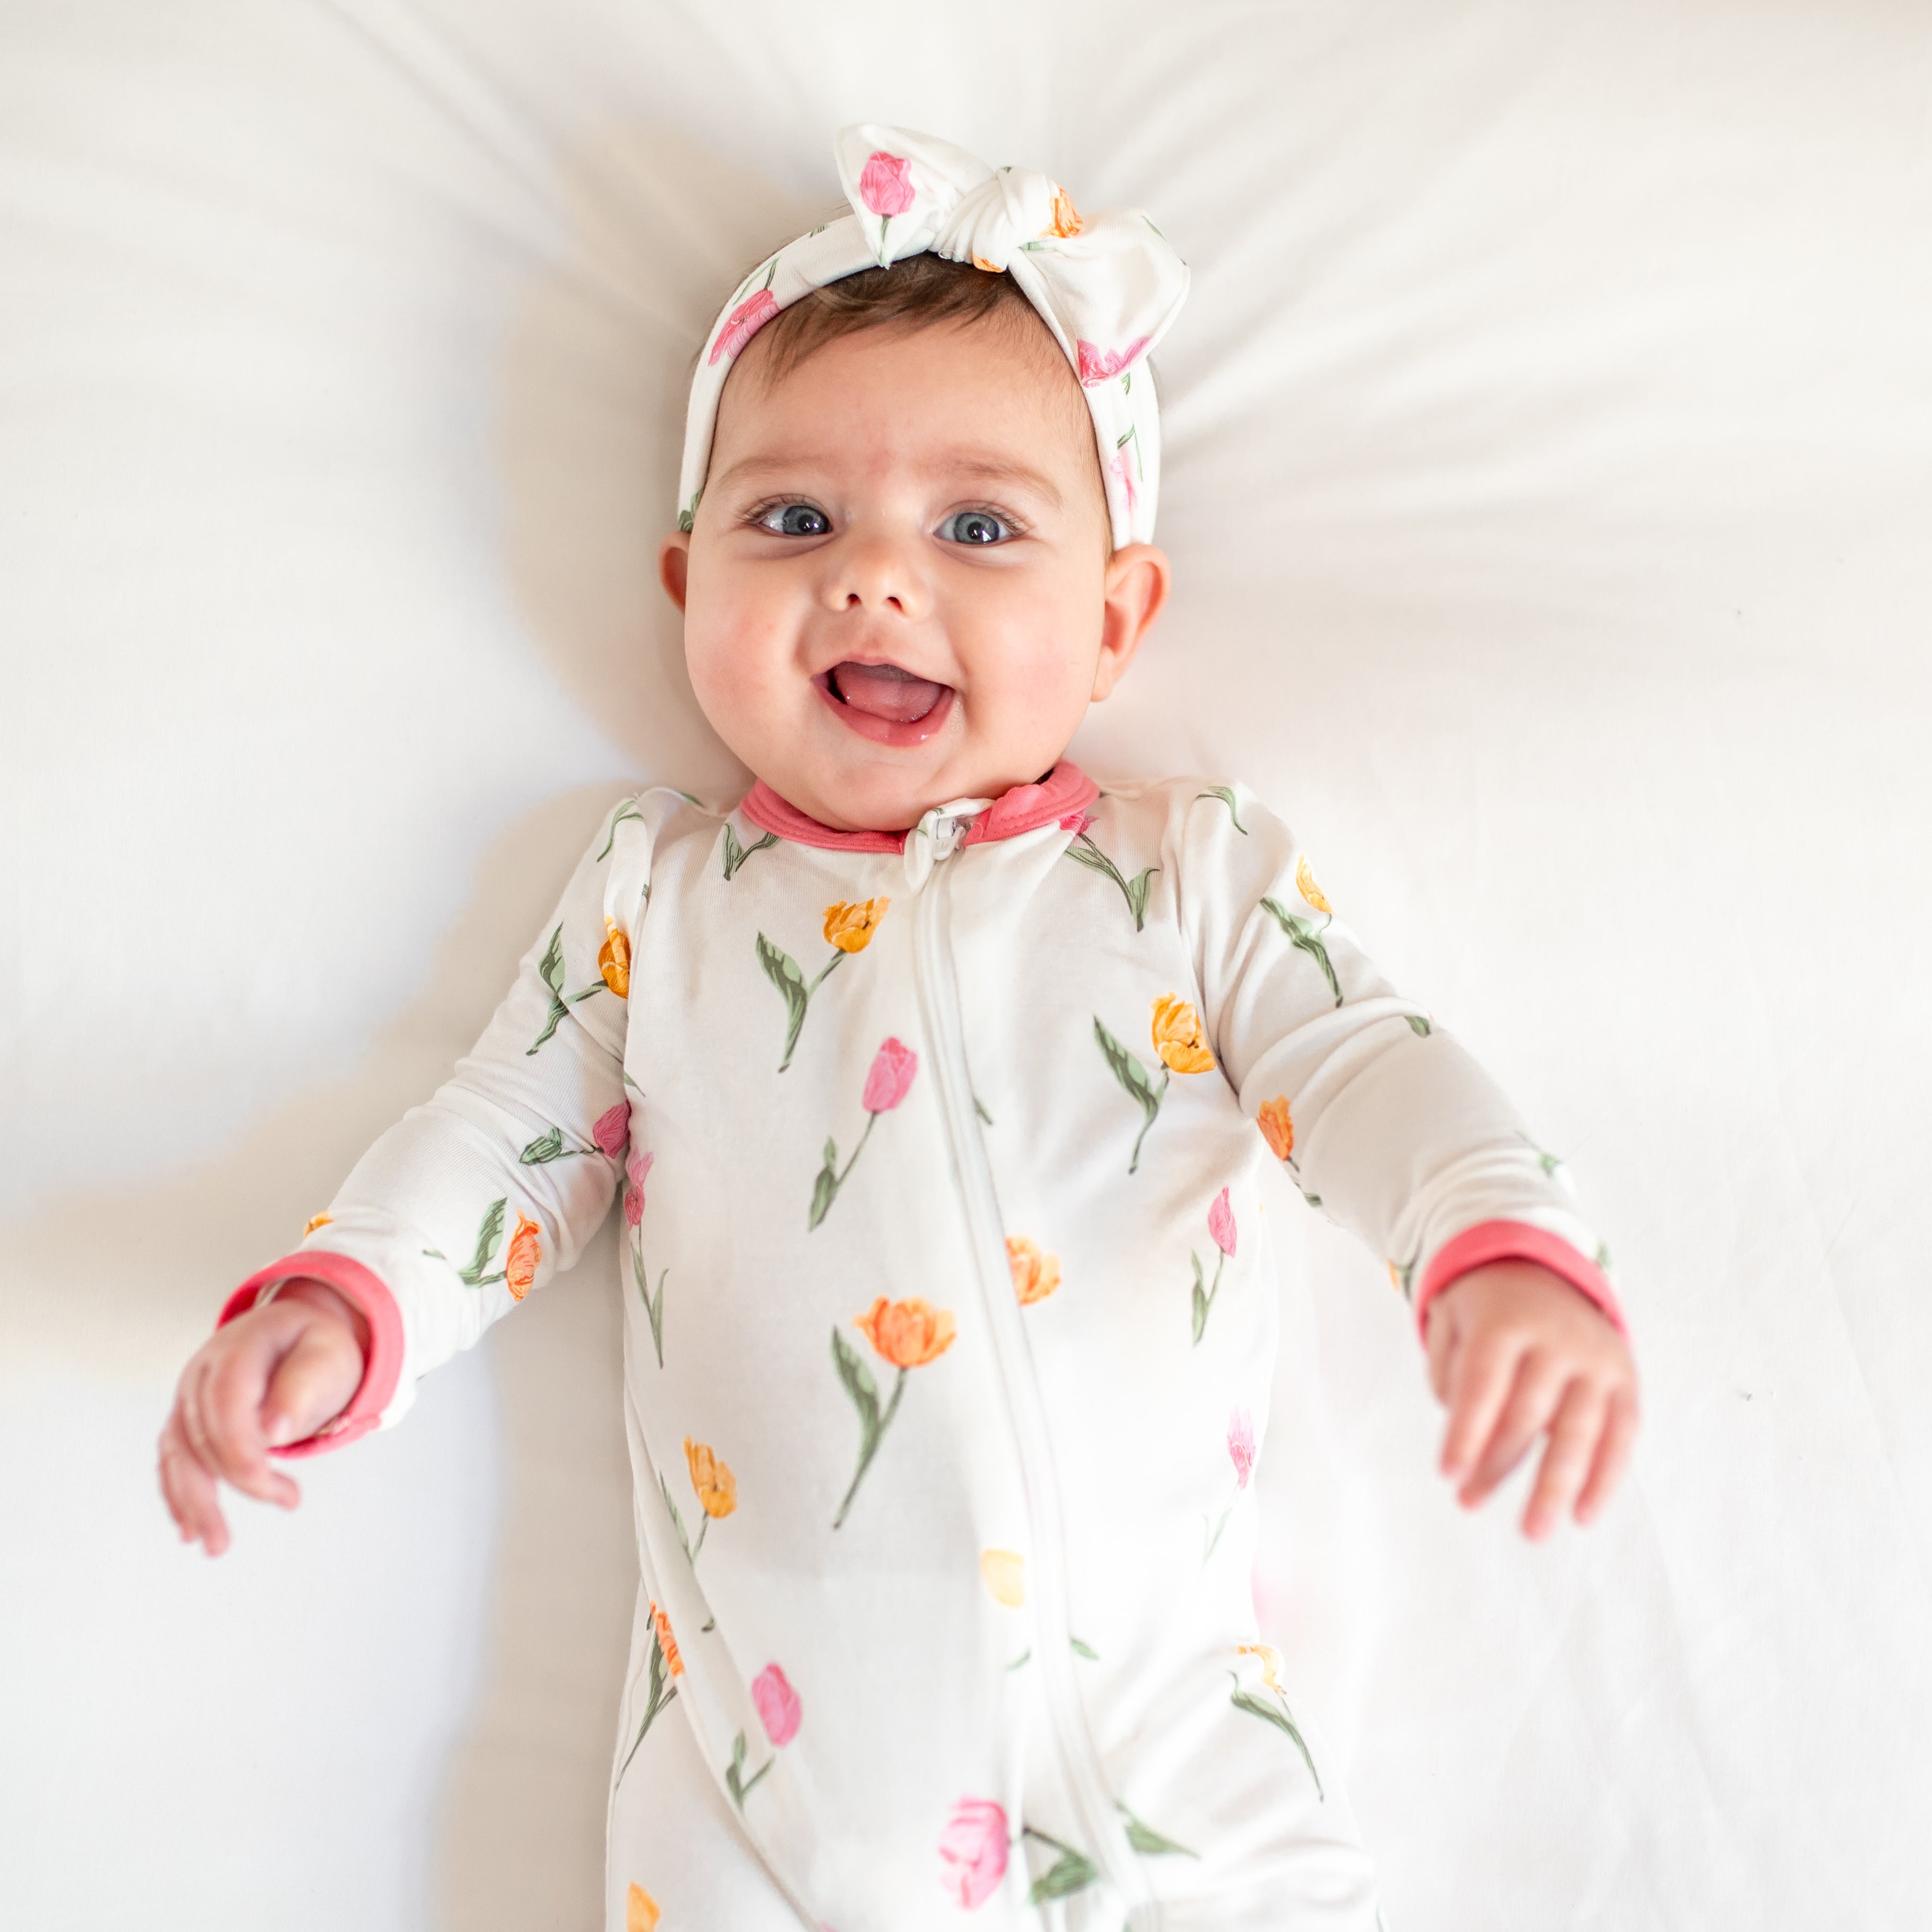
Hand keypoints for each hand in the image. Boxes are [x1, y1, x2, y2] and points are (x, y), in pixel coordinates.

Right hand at [156, 1280, 368, 1555]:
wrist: (295, 1335)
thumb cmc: (316, 1348)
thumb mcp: (327, 1356)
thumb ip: (302, 1386)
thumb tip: (273, 1430)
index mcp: (239, 1345)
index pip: (226, 1397)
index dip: (239, 1445)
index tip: (270, 1483)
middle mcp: (202, 1369)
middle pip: (204, 1431)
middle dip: (237, 1478)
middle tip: (289, 1501)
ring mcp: (187, 1396)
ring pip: (180, 1454)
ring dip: (196, 1502)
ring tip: (219, 1545)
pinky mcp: (185, 1420)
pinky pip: (174, 1461)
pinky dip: (179, 1495)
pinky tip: (190, 1530)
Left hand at [1424, 1260, 1638, 1538]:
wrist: (1544, 1270)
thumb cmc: (1486, 1311)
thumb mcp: (1450, 1322)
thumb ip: (1449, 1377)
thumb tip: (1466, 1443)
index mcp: (1506, 1321)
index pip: (1483, 1382)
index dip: (1465, 1430)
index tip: (1447, 1474)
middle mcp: (1557, 1338)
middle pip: (1527, 1412)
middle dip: (1497, 1465)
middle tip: (1467, 1504)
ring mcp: (1597, 1359)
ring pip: (1579, 1430)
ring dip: (1555, 1486)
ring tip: (1533, 1532)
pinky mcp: (1626, 1378)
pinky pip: (1622, 1434)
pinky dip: (1605, 1477)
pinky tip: (1583, 1515)